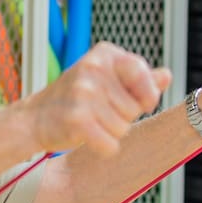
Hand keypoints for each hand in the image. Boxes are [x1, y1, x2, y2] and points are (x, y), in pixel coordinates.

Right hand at [24, 42, 171, 156]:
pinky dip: (102, 147)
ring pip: (123, 129)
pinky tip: (85, 136)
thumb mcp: (106, 79)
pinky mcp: (77, 119)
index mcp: (104, 55)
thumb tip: (166, 75)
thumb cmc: (73, 99)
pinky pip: (110, 145)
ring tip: (90, 122)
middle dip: (121, 117)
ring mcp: (83, 93)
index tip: (137, 102)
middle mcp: (93, 69)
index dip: (146, 95)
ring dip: (110, 133)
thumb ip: (139, 78)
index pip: (143, 75)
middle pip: (134, 108)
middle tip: (97, 112)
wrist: (35, 118)